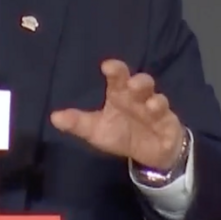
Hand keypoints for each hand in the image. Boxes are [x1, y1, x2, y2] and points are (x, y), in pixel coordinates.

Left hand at [50, 59, 185, 169]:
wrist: (151, 154)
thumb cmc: (122, 135)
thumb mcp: (97, 132)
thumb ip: (78, 124)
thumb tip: (54, 117)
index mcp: (119, 95)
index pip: (116, 78)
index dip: (114, 70)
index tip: (106, 66)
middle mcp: (135, 96)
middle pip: (134, 79)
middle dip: (128, 75)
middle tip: (119, 72)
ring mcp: (152, 105)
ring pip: (151, 90)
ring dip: (144, 87)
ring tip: (136, 87)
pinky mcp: (166, 118)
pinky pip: (164, 110)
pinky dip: (158, 107)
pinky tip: (152, 108)